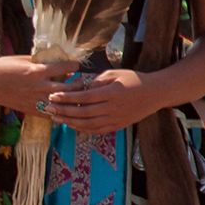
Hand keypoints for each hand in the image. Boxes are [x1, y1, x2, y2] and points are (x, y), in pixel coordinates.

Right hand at [0, 55, 79, 114]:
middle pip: (69, 88)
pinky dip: (61, 112)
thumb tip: (57, 61)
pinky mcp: (30, 110)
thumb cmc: (2, 67)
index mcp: (37, 71)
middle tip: (82, 81)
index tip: (76, 65)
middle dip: (79, 84)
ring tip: (77, 96)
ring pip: (63, 103)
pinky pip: (51, 114)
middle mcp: (39, 87)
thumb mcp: (22, 59)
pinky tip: (65, 108)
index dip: (74, 65)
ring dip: (72, 100)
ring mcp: (35, 101)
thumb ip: (40, 62)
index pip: (65, 67)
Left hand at [46, 69, 162, 134]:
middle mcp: (113, 108)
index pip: (84, 98)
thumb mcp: (115, 74)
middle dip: (64, 111)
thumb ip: (96, 80)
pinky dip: (82, 129)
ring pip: (88, 124)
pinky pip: (97, 130)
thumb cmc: (134, 79)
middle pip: (83, 113)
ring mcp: (116, 119)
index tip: (53, 96)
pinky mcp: (118, 126)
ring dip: (70, 122)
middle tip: (48, 108)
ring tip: (56, 117)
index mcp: (112, 93)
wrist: (156, 93)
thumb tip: (79, 87)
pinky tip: (71, 125)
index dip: (67, 98)